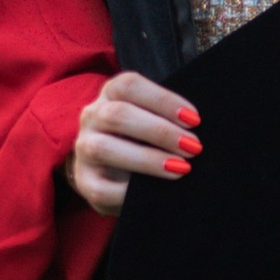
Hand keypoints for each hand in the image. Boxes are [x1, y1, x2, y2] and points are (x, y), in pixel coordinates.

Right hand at [69, 70, 198, 213]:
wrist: (113, 172)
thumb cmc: (144, 139)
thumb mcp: (153, 120)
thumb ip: (169, 119)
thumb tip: (196, 132)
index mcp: (111, 94)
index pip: (129, 86)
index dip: (163, 100)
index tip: (194, 119)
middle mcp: (92, 116)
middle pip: (118, 115)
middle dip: (160, 131)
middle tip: (193, 147)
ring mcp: (83, 148)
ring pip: (104, 148)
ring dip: (147, 159)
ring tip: (180, 168)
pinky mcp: (85, 181)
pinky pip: (102, 188)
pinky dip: (129, 192)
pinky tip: (153, 194)